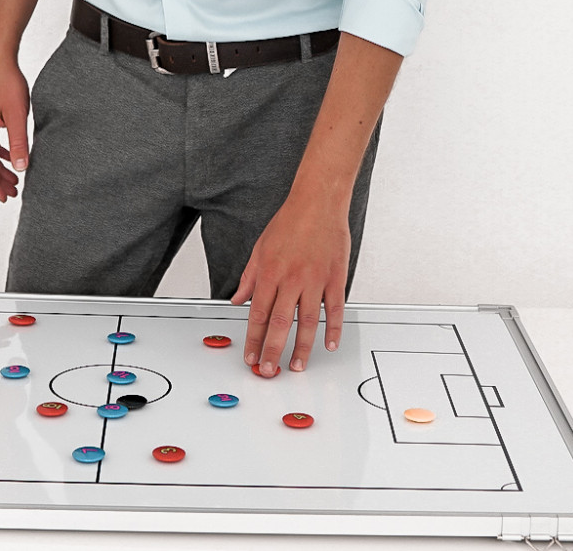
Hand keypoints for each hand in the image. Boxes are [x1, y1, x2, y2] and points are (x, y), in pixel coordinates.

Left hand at [230, 191, 350, 375]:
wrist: (318, 201)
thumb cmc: (290, 222)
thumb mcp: (260, 247)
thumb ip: (249, 277)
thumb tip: (236, 300)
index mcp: (270, 272)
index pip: (258, 314)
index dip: (254, 339)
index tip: (251, 357)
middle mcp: (291, 279)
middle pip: (280, 323)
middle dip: (272, 351)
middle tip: (269, 371)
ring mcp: (315, 279)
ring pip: (308, 322)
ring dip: (302, 348)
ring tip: (296, 365)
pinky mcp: (335, 277)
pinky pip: (334, 309)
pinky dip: (333, 329)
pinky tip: (328, 344)